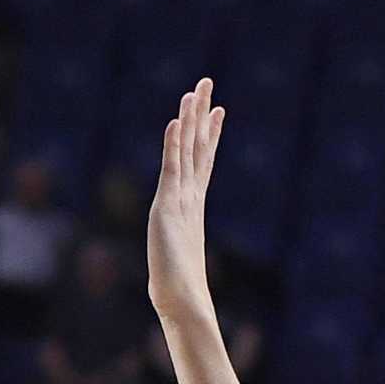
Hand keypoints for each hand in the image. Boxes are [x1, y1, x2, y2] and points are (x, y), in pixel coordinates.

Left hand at [147, 77, 225, 321]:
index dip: (209, 134)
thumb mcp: (177, 257)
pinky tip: (176, 122)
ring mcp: (180, 199)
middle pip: (199, 147)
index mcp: (192, 205)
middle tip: (207, 83)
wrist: (181, 300)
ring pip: (187, 150)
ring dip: (190, 119)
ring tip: (196, 91)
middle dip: (202, 115)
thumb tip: (179, 263)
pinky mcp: (168, 206)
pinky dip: (174, 144)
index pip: (202, 161)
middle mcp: (189, 197)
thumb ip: (180, 250)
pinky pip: (172, 167)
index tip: (217, 110)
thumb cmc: (180, 289)